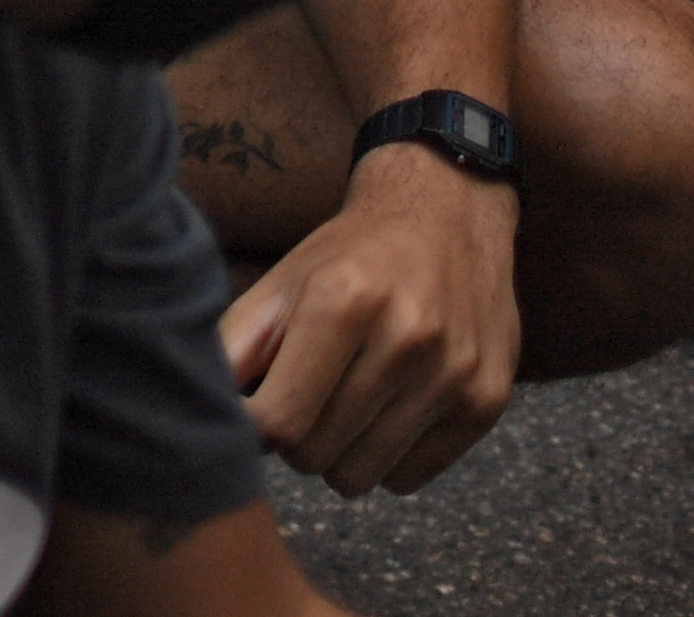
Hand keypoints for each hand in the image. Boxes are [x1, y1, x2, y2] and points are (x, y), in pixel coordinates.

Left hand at [222, 147, 522, 493]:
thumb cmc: (352, 254)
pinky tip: (387, 410)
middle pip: (316, 454)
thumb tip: (206, 410)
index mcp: (343, 301)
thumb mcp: (284, 280)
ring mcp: (454, 374)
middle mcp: (407, 338)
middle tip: (303, 400)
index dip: (257, 428)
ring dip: (338, 454)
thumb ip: (237, 344)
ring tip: (341, 405)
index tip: (258, 410)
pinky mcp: (487, 402)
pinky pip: (408, 479)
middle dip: (295, 439)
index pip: (279, 420)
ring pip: (361, 476)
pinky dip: (386, 459)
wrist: (449, 214)